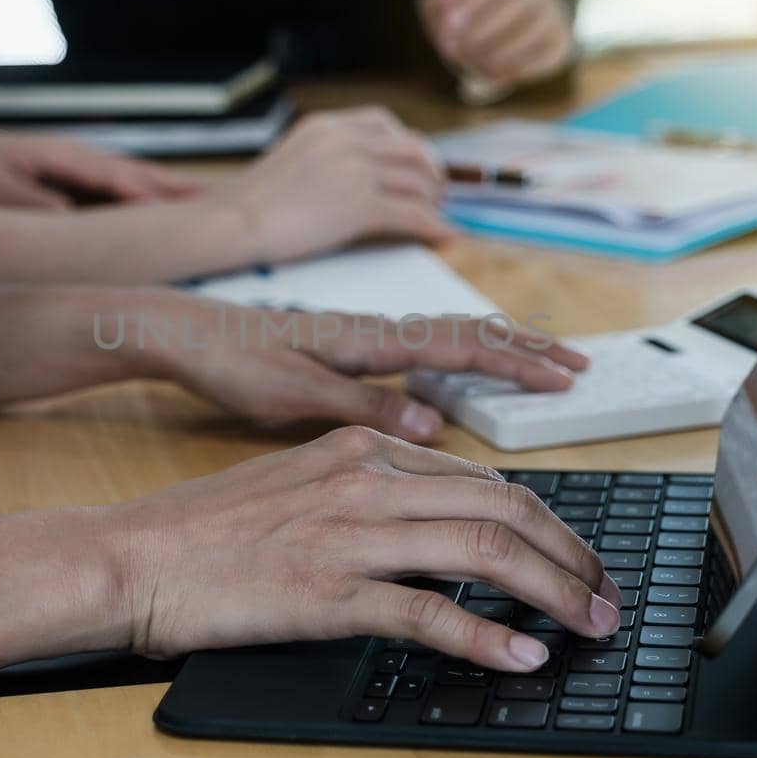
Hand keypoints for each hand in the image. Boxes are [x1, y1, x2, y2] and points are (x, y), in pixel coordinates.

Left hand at [0, 121, 202, 209]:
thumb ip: (33, 205)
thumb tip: (70, 221)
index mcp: (70, 159)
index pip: (122, 181)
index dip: (153, 198)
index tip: (185, 216)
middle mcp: (85, 159)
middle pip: (143, 175)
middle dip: (181, 190)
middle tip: (225, 203)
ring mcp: (84, 167)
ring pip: (138, 180)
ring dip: (173, 192)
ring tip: (209, 203)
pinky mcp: (79, 179)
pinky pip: (123, 189)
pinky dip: (150, 196)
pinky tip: (165, 207)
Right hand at [108, 426, 621, 667]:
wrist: (130, 555)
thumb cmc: (203, 529)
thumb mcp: (295, 483)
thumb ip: (365, 491)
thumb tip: (431, 524)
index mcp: (360, 448)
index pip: (480, 479)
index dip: (544, 521)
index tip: (575, 557)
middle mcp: (364, 479)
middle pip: (501, 508)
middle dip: (569, 555)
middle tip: (605, 595)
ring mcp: (349, 534)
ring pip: (482, 550)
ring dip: (551, 591)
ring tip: (589, 625)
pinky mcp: (327, 591)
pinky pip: (429, 611)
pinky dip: (486, 635)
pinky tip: (521, 654)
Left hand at [139, 293, 587, 442]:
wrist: (178, 331)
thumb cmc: (228, 361)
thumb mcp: (292, 395)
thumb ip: (364, 410)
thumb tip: (434, 427)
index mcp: (369, 340)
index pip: (462, 346)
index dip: (518, 363)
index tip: (565, 377)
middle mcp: (375, 332)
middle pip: (469, 332)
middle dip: (527, 348)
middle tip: (579, 366)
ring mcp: (363, 336)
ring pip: (449, 335)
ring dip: (500, 347)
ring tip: (540, 362)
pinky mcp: (348, 348)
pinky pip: (423, 345)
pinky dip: (462, 354)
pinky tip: (462, 374)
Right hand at [215, 107, 455, 263]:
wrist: (232, 221)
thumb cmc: (250, 203)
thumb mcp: (291, 160)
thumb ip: (324, 158)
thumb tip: (357, 178)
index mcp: (325, 124)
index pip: (384, 122)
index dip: (410, 144)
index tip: (418, 163)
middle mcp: (343, 139)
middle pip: (410, 148)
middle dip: (431, 170)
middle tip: (437, 192)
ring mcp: (353, 169)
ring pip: (416, 180)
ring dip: (434, 200)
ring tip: (438, 216)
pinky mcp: (358, 204)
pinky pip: (411, 214)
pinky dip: (434, 227)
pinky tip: (446, 237)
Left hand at [418, 0, 575, 91]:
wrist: (494, 40)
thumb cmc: (463, 19)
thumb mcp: (439, 8)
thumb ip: (436, 1)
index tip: (450, 24)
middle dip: (485, 27)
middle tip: (457, 51)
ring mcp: (552, 8)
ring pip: (536, 26)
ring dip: (501, 50)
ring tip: (474, 63)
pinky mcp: (561, 40)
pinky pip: (547, 54)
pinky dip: (519, 67)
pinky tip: (496, 74)